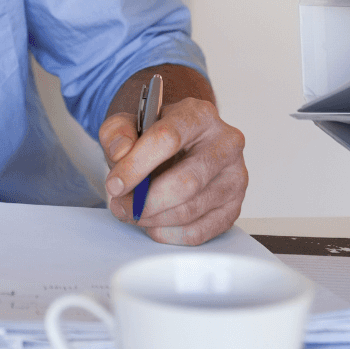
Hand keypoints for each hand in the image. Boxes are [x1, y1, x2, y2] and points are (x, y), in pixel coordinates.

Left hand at [99, 68, 247, 245]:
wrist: (182, 147)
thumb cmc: (157, 137)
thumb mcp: (130, 124)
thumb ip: (117, 132)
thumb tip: (121, 153)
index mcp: (200, 115)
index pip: (167, 139)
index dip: (136, 166)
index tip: (114, 185)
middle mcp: (226, 143)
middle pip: (185, 182)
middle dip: (146, 201)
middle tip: (121, 206)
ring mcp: (235, 177)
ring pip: (191, 209)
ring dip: (153, 219)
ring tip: (133, 212)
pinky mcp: (234, 206)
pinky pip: (200, 231)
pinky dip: (170, 234)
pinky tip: (154, 224)